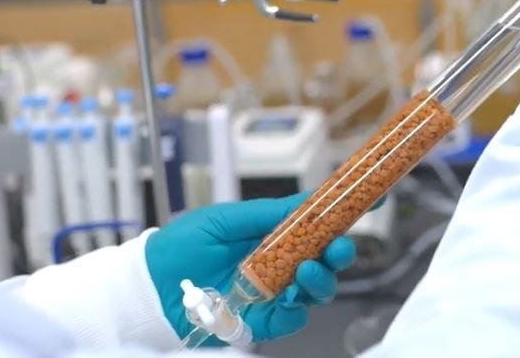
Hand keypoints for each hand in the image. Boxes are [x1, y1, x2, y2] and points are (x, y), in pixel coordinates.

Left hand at [145, 193, 355, 344]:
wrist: (149, 287)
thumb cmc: (180, 247)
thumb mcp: (225, 219)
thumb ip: (268, 213)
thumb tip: (308, 201)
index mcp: (272, 235)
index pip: (316, 225)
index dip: (344, 214)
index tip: (371, 198)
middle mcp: (278, 264)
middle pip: (325, 260)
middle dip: (341, 251)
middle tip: (339, 245)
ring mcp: (272, 293)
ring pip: (317, 290)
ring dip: (322, 279)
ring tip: (308, 269)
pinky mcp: (262, 322)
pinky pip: (293, 318)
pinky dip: (298, 308)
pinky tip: (291, 297)